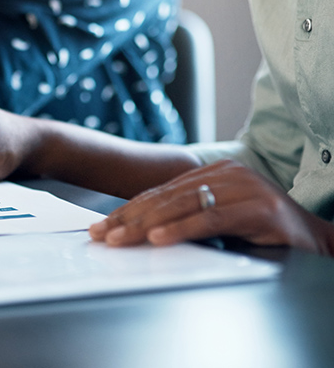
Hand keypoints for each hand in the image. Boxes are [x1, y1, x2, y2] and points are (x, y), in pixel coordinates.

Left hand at [89, 160, 331, 252]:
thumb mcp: (220, 222)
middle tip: (102, 235)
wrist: (319, 242)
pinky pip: (210, 220)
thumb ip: (187, 218)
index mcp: (215, 173)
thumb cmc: (267, 234)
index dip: (128, 209)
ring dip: (146, 225)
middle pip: (166, 198)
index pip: (161, 192)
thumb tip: (140, 232)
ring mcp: (245, 188)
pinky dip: (181, 230)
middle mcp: (227, 174)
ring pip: (183, 206)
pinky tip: (159, 239)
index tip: (102, 226)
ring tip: (120, 238)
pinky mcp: (259, 209)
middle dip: (129, 218)